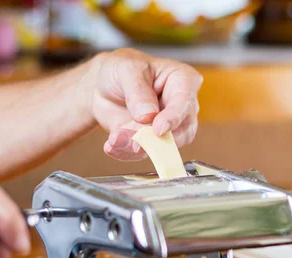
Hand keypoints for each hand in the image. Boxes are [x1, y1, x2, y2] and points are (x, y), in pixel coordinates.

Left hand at [80, 48, 202, 160]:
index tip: (158, 128)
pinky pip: (143, 154)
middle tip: (136, 142)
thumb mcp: (127, 69)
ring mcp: (169, 128)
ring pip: (162, 146)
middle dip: (157, 140)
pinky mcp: (152, 142)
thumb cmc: (123, 69)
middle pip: (183, 132)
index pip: (186, 102)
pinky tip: (111, 145)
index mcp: (183, 81)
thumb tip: (148, 116)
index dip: (174, 117)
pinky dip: (125, 152)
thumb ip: (138, 91)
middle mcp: (181, 108)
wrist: (105, 85)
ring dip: (137, 146)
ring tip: (115, 139)